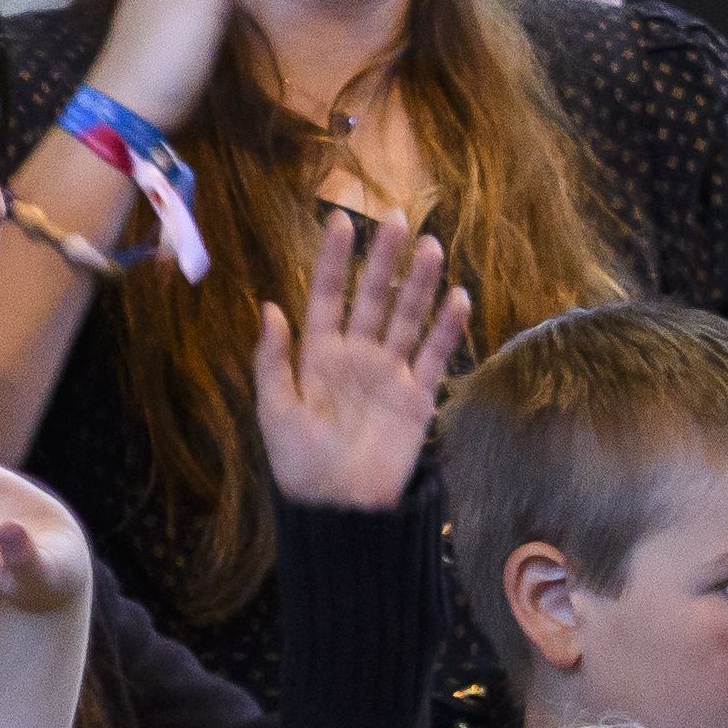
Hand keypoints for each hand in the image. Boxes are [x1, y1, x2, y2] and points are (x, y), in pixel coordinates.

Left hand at [252, 213, 462, 510]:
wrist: (339, 509)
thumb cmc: (299, 463)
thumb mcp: (275, 411)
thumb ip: (273, 360)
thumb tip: (270, 307)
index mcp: (317, 355)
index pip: (326, 296)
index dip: (332, 261)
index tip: (339, 221)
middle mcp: (356, 356)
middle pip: (372, 298)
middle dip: (383, 259)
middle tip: (398, 218)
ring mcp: (389, 374)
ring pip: (407, 318)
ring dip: (419, 284)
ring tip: (430, 247)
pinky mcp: (417, 397)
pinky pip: (434, 357)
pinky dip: (447, 329)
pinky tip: (458, 298)